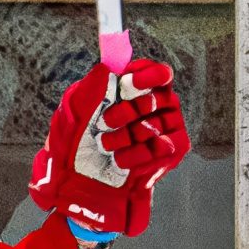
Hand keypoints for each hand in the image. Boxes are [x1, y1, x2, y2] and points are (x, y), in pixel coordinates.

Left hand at [28, 57, 190, 237]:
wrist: (82, 182)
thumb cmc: (79, 145)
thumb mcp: (75, 113)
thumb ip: (91, 87)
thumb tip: (107, 66)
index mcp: (136, 92)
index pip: (156, 73)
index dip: (146, 74)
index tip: (128, 82)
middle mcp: (157, 106)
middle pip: (157, 97)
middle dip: (127, 111)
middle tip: (105, 123)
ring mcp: (167, 127)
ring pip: (157, 123)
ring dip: (126, 136)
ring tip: (107, 146)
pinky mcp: (173, 150)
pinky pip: (164, 145)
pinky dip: (138, 154)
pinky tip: (120, 160)